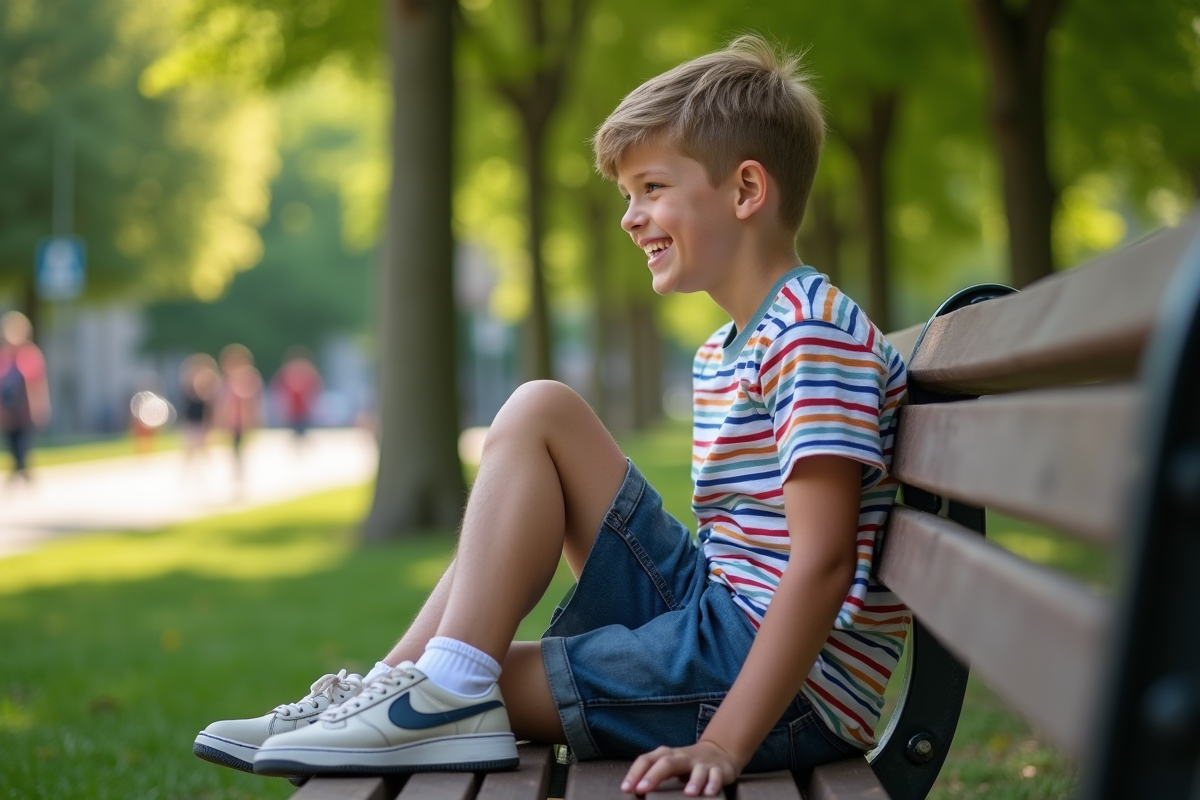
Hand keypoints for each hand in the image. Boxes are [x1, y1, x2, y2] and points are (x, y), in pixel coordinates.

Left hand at [621, 740, 744, 796]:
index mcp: (666, 755)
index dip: (635, 773)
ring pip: (697, 770)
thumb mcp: (668, 764)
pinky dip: (713, 783)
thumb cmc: (685, 763)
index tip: (626, 788)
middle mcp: (682, 757)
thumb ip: (652, 774)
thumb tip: (632, 788)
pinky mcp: (717, 770)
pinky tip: (709, 793)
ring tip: (688, 794)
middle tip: (642, 789)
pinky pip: (716, 775)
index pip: (646, 760)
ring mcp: (700, 763)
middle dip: (654, 775)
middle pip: (667, 762)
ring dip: (693, 781)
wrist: (718, 752)